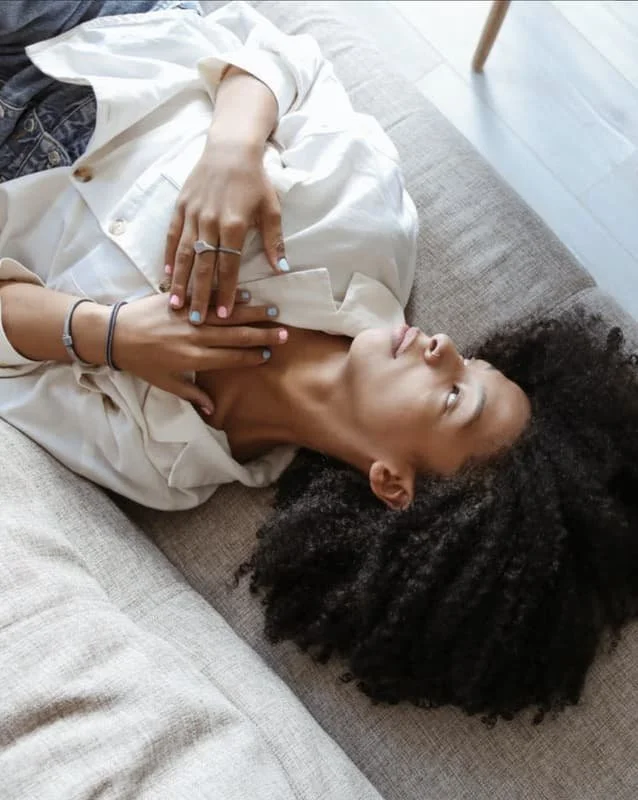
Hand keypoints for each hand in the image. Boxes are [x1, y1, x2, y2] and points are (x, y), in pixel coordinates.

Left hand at [111, 292, 287, 412]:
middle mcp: (195, 337)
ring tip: (272, 312)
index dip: (251, 357)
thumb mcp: (166, 383)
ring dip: (251, 314)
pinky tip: (246, 295)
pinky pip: (208, 298)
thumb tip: (213, 411)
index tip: (268, 355)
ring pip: (226, 315)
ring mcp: (188, 317)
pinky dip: (227, 296)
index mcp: (193, 358)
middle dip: (261, 335)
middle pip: (235, 336)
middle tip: (283, 334)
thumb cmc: (141, 363)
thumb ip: (193, 394)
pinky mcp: (180, 300)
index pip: (230, 358)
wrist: (115, 334)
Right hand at [164, 137, 288, 325]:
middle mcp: (210, 222)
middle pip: (203, 266)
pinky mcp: (180, 206)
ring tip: (175, 303)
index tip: (224, 315)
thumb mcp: (271, 209)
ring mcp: (193, 215)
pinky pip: (172, 235)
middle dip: (200, 295)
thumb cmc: (254, 180)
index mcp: (233, 225)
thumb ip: (274, 241)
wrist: (231, 148)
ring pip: (184, 254)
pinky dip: (169, 255)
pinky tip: (167, 273)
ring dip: (180, 281)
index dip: (227, 292)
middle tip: (196, 321)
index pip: (229, 266)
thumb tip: (282, 269)